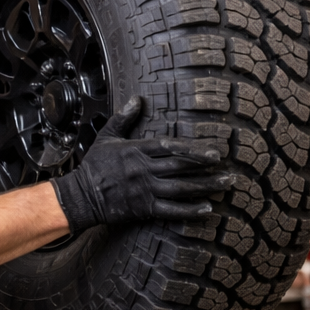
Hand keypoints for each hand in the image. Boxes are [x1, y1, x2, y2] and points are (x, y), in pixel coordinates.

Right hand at [51, 97, 232, 233]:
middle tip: (228, 168)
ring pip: (181, 189)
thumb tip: (137, 99)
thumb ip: (124, 118)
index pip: (171, 147)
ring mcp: (145, 190)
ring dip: (205, 187)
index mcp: (137, 150)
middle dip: (206, 168)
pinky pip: (171, 210)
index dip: (193, 148)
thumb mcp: (107, 136)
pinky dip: (190, 210)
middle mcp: (144, 170)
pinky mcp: (144, 208)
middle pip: (181, 167)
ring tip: (225, 185)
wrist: (81, 195)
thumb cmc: (95, 165)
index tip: (213, 150)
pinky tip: (207, 208)